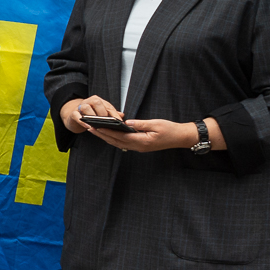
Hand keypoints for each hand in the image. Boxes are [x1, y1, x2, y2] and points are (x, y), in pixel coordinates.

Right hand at [60, 93, 121, 134]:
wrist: (75, 116)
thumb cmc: (90, 115)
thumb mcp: (101, 113)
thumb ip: (111, 114)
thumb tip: (122, 116)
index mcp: (98, 100)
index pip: (108, 105)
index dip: (114, 114)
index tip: (120, 122)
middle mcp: (89, 101)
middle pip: (96, 102)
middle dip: (102, 112)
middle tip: (106, 122)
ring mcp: (80, 106)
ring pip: (85, 107)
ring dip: (92, 116)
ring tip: (96, 125)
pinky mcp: (73, 114)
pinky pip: (76, 115)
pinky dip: (82, 121)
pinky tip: (88, 127)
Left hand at [95, 117, 212, 153]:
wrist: (180, 138)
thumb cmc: (170, 130)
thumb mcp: (156, 124)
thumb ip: (140, 124)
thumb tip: (126, 122)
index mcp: (141, 142)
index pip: (119, 137)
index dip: (107, 132)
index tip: (96, 127)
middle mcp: (137, 147)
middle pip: (115, 141)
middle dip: (101, 134)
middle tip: (89, 127)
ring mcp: (138, 147)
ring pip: (117, 143)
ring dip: (105, 137)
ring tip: (94, 129)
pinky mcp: (139, 145)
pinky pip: (122, 143)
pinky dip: (113, 138)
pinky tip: (106, 133)